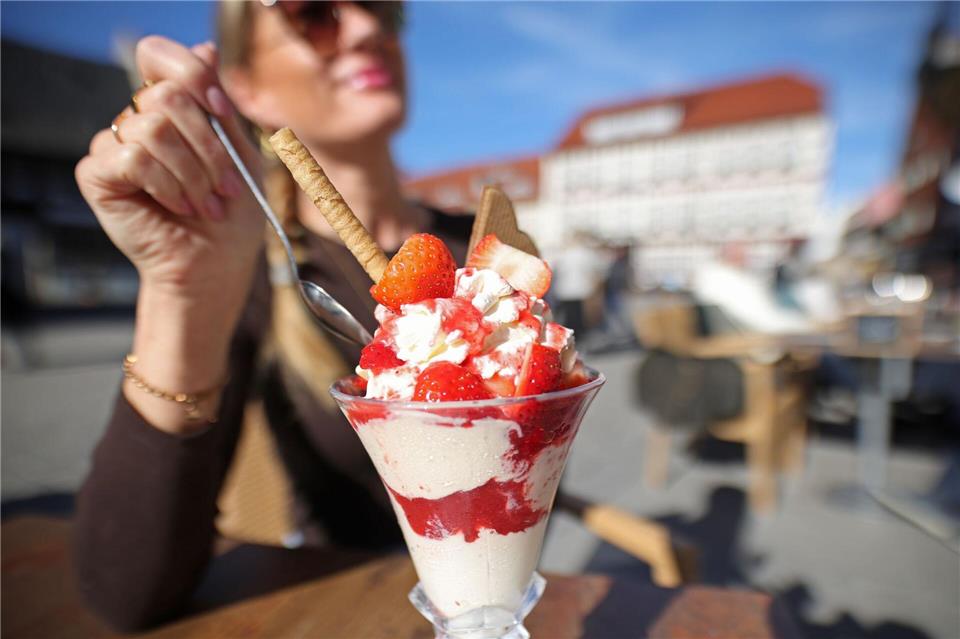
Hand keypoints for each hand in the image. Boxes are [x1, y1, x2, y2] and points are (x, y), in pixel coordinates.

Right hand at [76, 37, 262, 302]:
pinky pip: (131, 156)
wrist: (214, 265)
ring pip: (153, 127)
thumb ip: (220, 107)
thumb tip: (206, 49)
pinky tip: (179, 207)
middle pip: (166, 94)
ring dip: (192, 172)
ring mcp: (113, 145)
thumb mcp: (240, 154)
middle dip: (208, 145)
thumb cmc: (231, 215)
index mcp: (170, 108)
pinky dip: (166, 184)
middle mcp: (136, 119)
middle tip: (225, 186)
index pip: (160, 56)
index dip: (193, 76)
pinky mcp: (97, 174)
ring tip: (206, 205)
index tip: (222, 112)